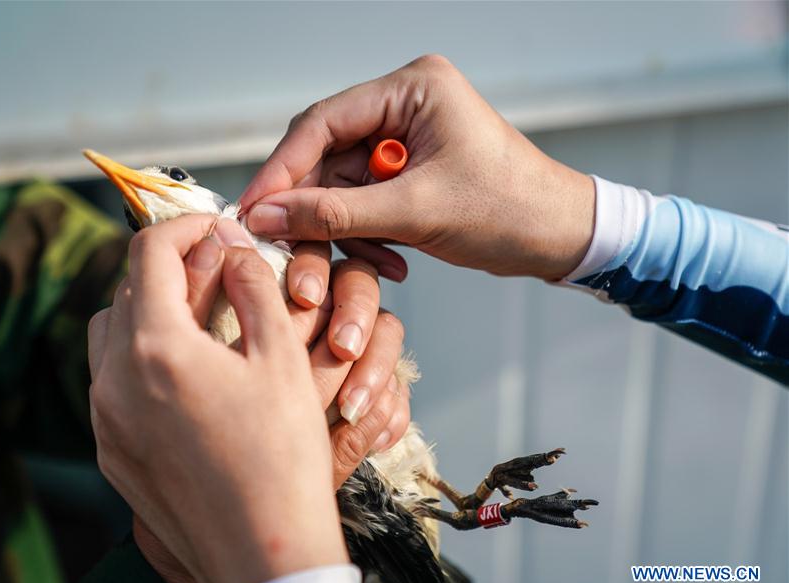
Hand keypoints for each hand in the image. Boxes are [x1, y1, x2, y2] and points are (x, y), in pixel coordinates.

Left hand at [87, 215, 345, 582]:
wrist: (263, 552)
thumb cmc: (282, 457)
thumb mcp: (280, 358)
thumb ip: (251, 288)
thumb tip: (231, 248)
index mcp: (155, 348)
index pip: (150, 252)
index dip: (187, 226)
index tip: (220, 229)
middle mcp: (114, 381)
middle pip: (124, 291)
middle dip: (170, 268)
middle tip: (219, 269)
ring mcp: (105, 422)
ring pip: (109, 337)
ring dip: (147, 312)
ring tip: (199, 319)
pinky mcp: (112, 454)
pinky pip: (111, 384)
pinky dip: (141, 359)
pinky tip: (187, 374)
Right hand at [240, 54, 595, 280]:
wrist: (561, 237)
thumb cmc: (508, 210)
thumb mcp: (416, 212)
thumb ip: (336, 214)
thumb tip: (266, 216)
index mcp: (412, 89)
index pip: (323, 122)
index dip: (282, 169)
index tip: (253, 210)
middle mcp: (403, 106)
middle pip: (326, 156)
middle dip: (314, 207)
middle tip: (286, 246)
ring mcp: (404, 140)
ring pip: (341, 186)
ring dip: (346, 230)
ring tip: (374, 261)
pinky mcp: (408, 172)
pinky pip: (365, 204)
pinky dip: (369, 235)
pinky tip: (393, 260)